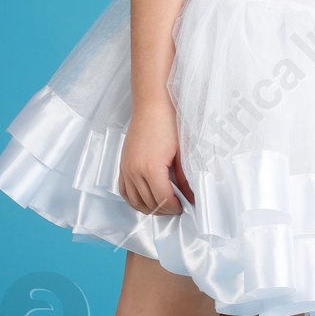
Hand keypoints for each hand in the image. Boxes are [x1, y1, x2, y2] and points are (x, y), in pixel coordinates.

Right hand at [118, 99, 192, 216]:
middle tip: (177, 207)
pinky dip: (135, 200)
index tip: (184, 206)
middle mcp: (135, 171)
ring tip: (164, 206)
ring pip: (135, 201)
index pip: (163, 199)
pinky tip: (147, 200)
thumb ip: (185, 179)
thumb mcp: (181, 153)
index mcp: (151, 168)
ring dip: (150, 208)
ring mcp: (126, 168)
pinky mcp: (122, 165)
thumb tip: (192, 197)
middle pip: (149, 203)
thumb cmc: (168, 124)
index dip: (175, 207)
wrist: (151, 105)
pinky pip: (124, 191)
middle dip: (165, 209)